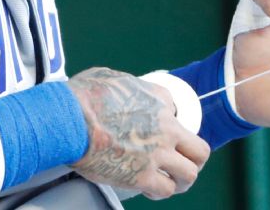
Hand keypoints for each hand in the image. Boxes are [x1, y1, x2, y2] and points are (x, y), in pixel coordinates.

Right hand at [67, 67, 210, 199]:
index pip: (178, 112)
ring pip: (189, 174)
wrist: (70, 120)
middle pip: (199, 150)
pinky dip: (160, 191)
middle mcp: (166, 129)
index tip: (161, 132)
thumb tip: (128, 92)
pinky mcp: (142, 177)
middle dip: (193, 158)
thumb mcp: (114, 77)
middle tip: (182, 162)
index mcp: (159, 102)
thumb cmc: (84, 97)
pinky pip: (165, 190)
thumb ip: (130, 87)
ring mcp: (157, 155)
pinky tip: (150, 189)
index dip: (171, 123)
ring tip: (172, 181)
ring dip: (182, 179)